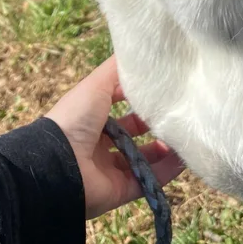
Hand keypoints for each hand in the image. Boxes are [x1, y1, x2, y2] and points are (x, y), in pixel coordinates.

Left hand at [46, 56, 183, 218]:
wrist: (58, 166)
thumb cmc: (75, 118)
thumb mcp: (96, 85)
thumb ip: (117, 69)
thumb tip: (139, 52)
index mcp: (90, 116)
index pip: (118, 105)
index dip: (138, 98)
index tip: (163, 90)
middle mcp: (98, 142)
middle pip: (132, 134)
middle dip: (153, 126)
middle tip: (176, 116)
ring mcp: (108, 168)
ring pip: (142, 159)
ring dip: (163, 150)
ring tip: (184, 138)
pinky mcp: (118, 191)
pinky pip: (146, 182)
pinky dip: (165, 173)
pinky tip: (183, 159)